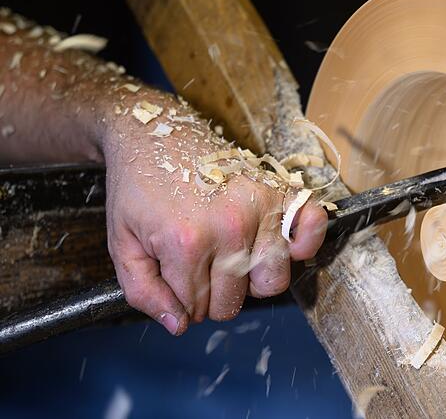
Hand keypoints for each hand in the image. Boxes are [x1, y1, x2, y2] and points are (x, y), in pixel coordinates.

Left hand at [103, 96, 326, 334]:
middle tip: (200, 266)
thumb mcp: (122, 244)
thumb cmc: (138, 186)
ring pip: (272, 281)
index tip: (175, 279)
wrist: (152, 132)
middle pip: (234, 300)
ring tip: (234, 257)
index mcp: (186, 242)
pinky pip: (311, 229)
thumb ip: (142, 292)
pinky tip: (281, 245)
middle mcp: (229, 227)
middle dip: (214, 294)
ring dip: (252, 280)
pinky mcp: (279, 190)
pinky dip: (305, 243)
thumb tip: (178, 325)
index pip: (196, 308)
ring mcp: (259, 207)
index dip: (182, 302)